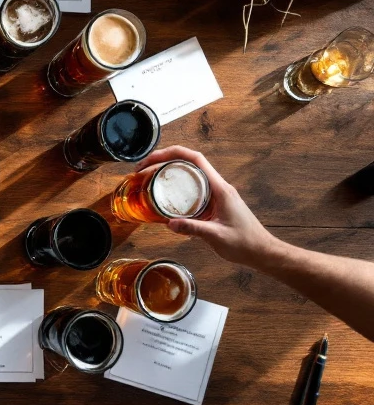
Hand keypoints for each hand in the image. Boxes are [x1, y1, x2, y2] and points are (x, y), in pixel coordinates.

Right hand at [135, 146, 279, 265]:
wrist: (261, 251)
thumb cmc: (244, 243)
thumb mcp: (216, 236)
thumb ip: (193, 228)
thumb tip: (168, 223)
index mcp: (219, 188)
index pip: (195, 159)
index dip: (172, 153)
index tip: (153, 158)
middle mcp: (218, 186)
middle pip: (188, 163)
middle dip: (164, 161)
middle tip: (143, 170)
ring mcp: (216, 194)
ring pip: (189, 175)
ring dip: (169, 172)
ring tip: (149, 180)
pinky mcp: (214, 203)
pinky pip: (192, 188)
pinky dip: (176, 188)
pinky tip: (165, 198)